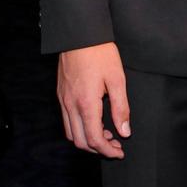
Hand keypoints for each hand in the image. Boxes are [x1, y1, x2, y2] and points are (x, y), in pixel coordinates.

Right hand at [57, 42, 129, 157]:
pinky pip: (67, 120)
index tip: (119, 152)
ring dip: (87, 140)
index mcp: (86, 104)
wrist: (79, 34)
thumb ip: (121, 107)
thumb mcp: (117, 79)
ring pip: (71, 133)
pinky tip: (94, 120)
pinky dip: (79, 128)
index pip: (94, 139)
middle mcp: (70, 105)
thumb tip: (125, 132)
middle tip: (115, 146)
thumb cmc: (100, 53)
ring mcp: (63, 100)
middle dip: (97, 149)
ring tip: (106, 134)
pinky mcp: (61, 94)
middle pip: (80, 141)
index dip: (107, 150)